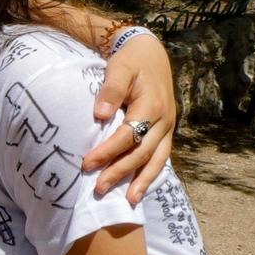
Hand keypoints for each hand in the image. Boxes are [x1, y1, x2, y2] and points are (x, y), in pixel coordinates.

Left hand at [82, 32, 177, 202]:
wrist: (152, 54)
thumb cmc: (131, 61)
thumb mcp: (119, 68)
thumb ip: (111, 90)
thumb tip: (99, 115)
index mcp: (152, 105)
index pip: (128, 135)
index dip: (107, 151)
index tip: (86, 164)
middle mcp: (164, 120)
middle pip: (142, 152)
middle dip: (120, 172)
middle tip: (98, 188)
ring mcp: (168, 127)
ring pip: (156, 160)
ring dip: (141, 181)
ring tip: (128, 201)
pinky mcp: (166, 131)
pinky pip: (160, 157)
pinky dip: (151, 174)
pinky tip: (140, 189)